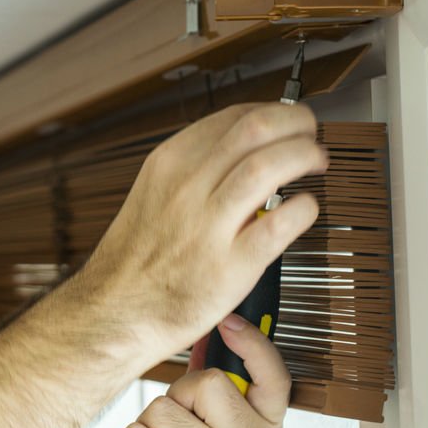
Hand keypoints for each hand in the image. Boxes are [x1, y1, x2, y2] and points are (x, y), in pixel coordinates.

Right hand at [85, 102, 326, 368]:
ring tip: (315, 163)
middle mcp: (187, 188)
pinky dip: (304, 209)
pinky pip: (280, 224)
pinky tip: (305, 210)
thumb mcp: (152, 197)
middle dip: (296, 122)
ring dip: (304, 156)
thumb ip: (194, 174)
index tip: (287, 123)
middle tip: (309, 135)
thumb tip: (242, 155)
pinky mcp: (229, 266)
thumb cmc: (135, 263)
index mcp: (169, 165)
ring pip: (269, 166)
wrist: (113, 314)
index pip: (233, 116)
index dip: (273, 112)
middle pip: (256, 128)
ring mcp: (207, 226)